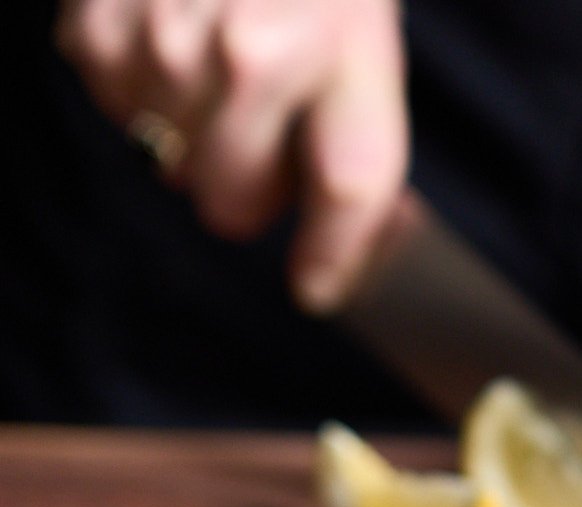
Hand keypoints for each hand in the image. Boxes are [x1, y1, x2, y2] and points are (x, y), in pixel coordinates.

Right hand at [56, 0, 407, 311]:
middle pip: (232, 203)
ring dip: (190, 138)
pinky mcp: (102, 22)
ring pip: (168, 165)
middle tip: (263, 143)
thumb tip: (340, 260)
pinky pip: (115, 111)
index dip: (334, 257)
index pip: (348, 191)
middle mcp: (254, 55)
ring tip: (217, 75)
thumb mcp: (362, 50)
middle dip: (248, 193)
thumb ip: (353, 144)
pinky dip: (140, 95)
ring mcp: (169, 39)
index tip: (317, 289)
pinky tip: (169, 48)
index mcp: (342, 58)